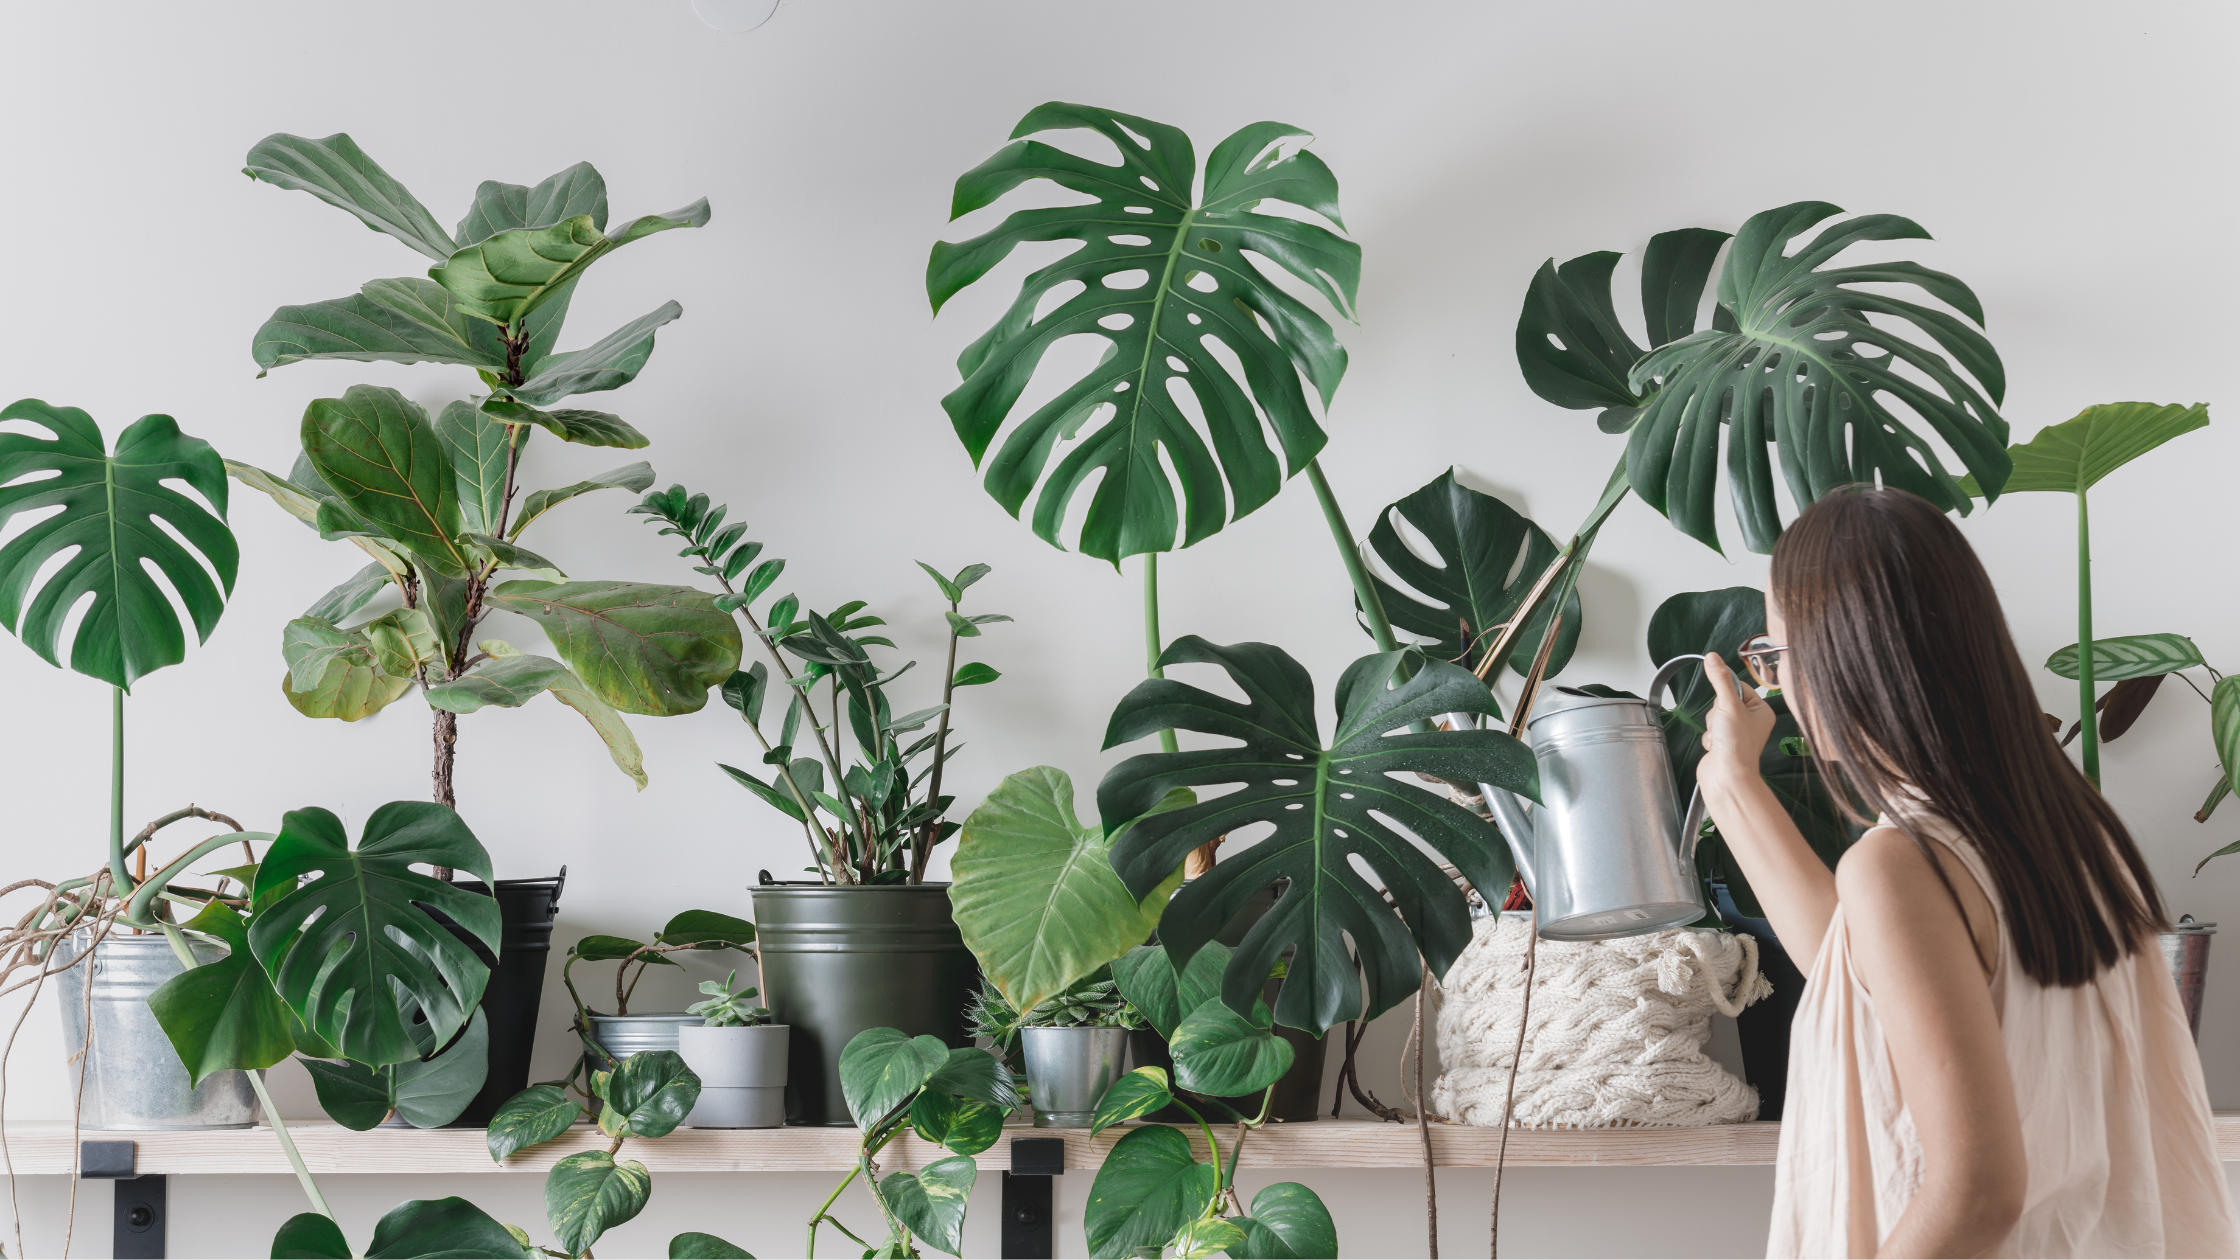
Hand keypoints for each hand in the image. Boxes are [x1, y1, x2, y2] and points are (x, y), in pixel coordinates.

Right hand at [1697, 652, 1775, 797]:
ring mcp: (1738, 733)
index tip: (1727, 704)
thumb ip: (1720, 679)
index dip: (1727, 693)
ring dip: (1712, 726)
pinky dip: (1709, 738)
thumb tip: (1713, 658)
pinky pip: (1709, 731)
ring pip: (1714, 716)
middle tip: (1724, 724)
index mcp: (1762, 711)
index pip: (1739, 686)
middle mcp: (1752, 722)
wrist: (1727, 776)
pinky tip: (1716, 746)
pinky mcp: (1724, 744)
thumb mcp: (1728, 705)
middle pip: (1723, 701)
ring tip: (1720, 737)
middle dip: (1717, 713)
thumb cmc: (1737, 746)